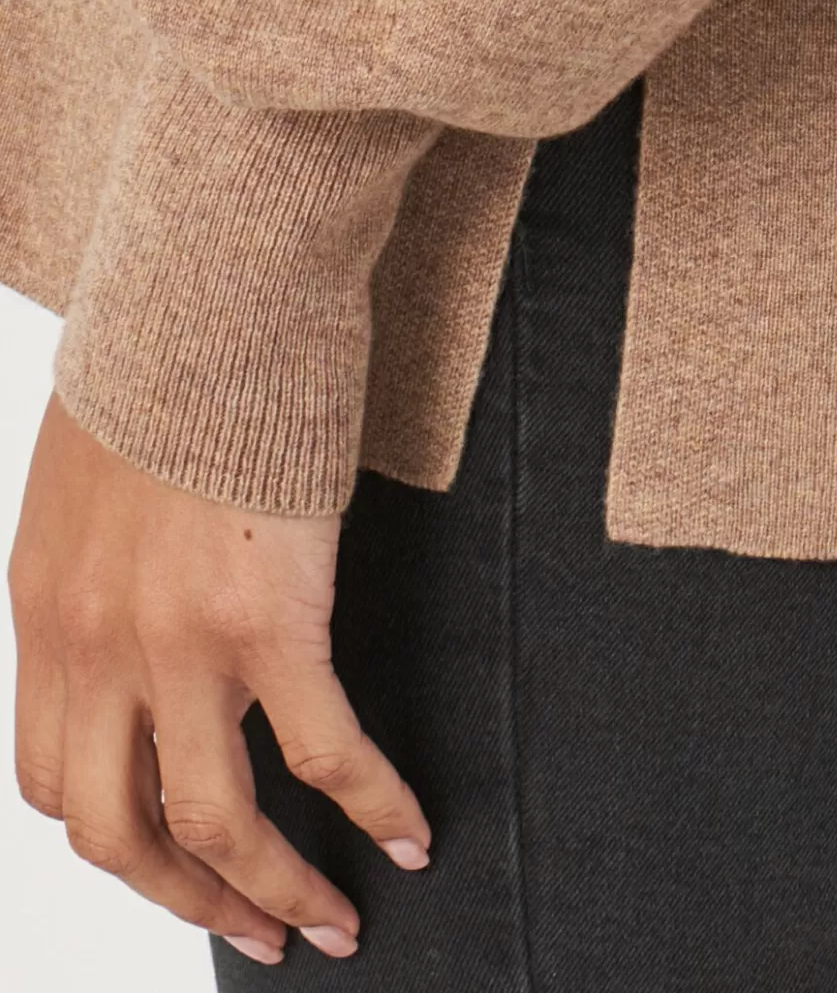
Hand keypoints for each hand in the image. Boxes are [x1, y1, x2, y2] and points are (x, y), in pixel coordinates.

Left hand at [7, 393, 430, 965]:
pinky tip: (408, 830)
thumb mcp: (90, 472)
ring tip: (328, 921)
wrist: (210, 290)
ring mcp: (178, 641)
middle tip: (252, 926)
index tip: (173, 856)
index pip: (55, 774)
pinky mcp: (269, 617)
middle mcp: (95, 644)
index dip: (117, 836)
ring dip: (271, 890)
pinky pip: (324, 750)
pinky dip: (369, 803)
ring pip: (212, 823)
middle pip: (118, 831)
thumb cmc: (164, 355)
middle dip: (187, 896)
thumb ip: (105, 556)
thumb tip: (152, 596)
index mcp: (48, 607)